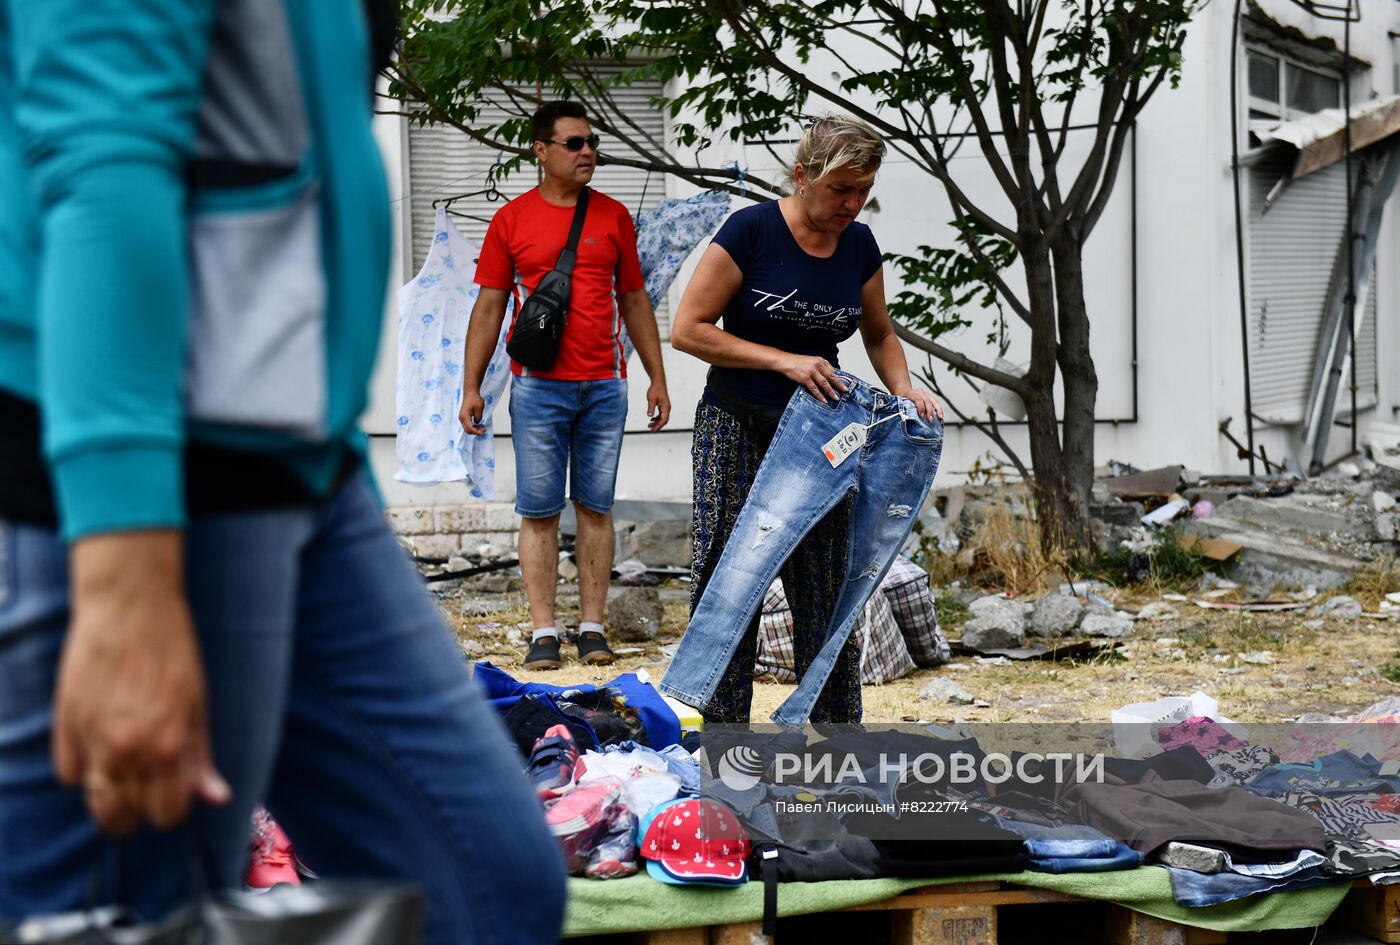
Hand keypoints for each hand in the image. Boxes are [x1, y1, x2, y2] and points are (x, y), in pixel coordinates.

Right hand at [53, 533, 229, 833]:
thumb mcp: (198, 704)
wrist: (129, 609)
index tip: (174, 795)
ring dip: (110, 798)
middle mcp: (127, 751)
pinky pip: (69, 773)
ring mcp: (91, 740)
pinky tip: (99, 747)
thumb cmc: (172, 652)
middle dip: (140, 811)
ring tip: (124, 774)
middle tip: (147, 788)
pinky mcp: (64, 725)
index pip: (167, 814)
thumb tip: (216, 798)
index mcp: (168, 747)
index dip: (173, 810)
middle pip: (125, 818)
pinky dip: (83, 768)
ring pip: (95, 801)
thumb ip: (201, 756)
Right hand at [459, 388, 485, 435]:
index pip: (469, 428)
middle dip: (476, 432)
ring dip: (475, 429)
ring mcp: (462, 418)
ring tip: (483, 427)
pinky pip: (468, 424)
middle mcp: (461, 418)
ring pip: (467, 428)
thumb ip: (478, 417)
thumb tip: (477, 423)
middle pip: (467, 430)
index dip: (477, 432)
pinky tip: (479, 425)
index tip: (483, 432)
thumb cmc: (474, 398)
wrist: (470, 392)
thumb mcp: (479, 408)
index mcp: (464, 416)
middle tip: (484, 430)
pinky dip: (474, 426)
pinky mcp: (464, 417)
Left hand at [646, 379, 670, 430]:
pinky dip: (657, 418)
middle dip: (657, 426)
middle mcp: (667, 408)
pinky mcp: (663, 406)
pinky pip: (661, 415)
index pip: (664, 420)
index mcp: (666, 407)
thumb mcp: (651, 399)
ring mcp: (665, 407)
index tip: (653, 430)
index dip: (658, 426)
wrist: (658, 382)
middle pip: (664, 420)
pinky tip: (651, 419)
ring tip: (649, 425)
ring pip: (662, 418)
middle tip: (650, 429)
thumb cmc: (655, 390)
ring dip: (656, 422)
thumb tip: (650, 416)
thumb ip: (651, 408)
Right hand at [778, 355, 847, 402]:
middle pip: (831, 376)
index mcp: (820, 360)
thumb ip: (820, 366)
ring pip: (824, 384)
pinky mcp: (805, 379)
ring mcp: (811, 372)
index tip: (843, 383)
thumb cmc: (798, 361)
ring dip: (831, 391)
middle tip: (845, 390)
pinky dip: (819, 395)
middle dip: (839, 384)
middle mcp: (817, 366)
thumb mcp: (811, 360)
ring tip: (836, 397)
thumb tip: (830, 374)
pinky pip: (814, 389)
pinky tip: (823, 400)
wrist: (786, 361)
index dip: (838, 378)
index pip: (832, 370)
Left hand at [902, 388, 943, 421]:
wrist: (904, 392)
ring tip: (940, 418)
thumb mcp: (899, 403)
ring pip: (933, 401)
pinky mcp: (929, 398)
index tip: (922, 415)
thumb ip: (903, 409)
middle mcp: (920, 393)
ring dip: (938, 410)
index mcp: (911, 394)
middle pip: (927, 401)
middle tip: (930, 419)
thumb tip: (905, 419)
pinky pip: (936, 403)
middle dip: (929, 411)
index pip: (918, 399)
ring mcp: (925, 395)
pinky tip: (941, 415)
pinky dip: (939, 409)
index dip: (921, 408)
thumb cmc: (901, 399)